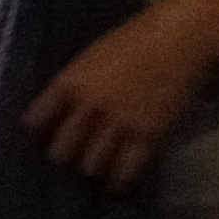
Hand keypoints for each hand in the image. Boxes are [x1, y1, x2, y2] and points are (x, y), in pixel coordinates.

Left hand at [22, 0, 218, 192]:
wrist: (181, 37)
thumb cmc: (137, 38)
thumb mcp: (93, 55)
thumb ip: (75, 83)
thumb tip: (58, 111)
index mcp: (71, 81)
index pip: (36, 120)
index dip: (38, 133)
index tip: (42, 139)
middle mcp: (89, 106)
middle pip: (60, 152)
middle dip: (64, 157)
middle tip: (72, 157)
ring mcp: (118, 124)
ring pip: (90, 167)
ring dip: (92, 169)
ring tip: (98, 168)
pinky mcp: (147, 137)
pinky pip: (125, 171)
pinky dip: (119, 180)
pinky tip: (118, 181)